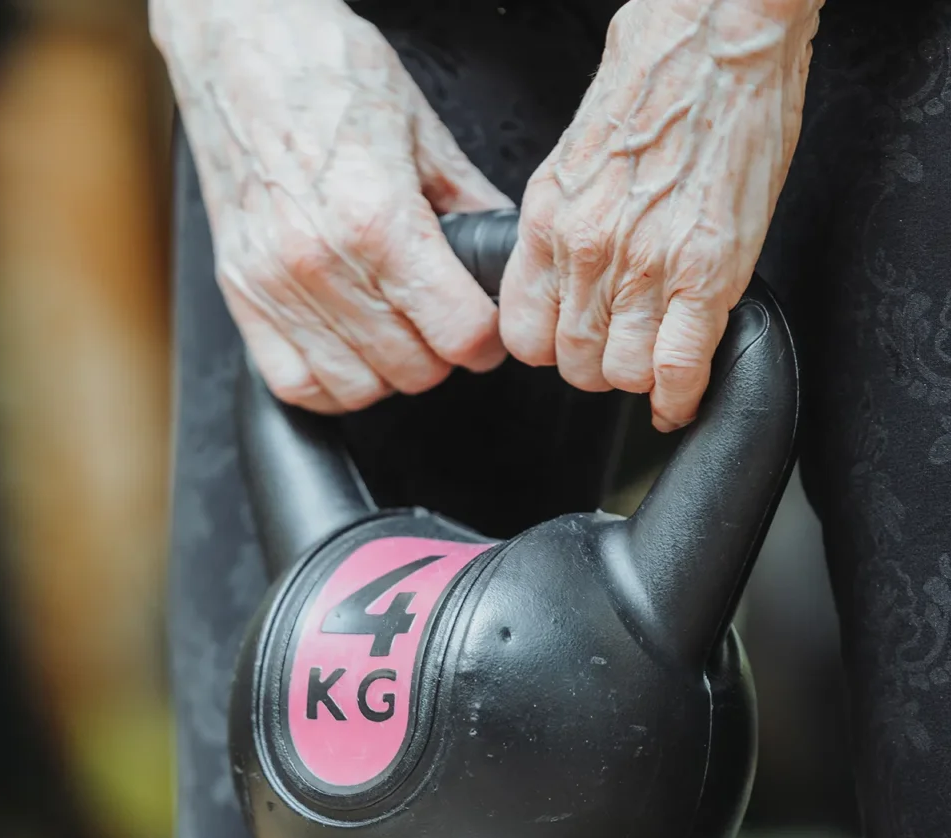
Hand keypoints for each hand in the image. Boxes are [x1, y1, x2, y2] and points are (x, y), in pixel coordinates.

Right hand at [152, 0, 511, 411]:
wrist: (241, 47)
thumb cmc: (324, 74)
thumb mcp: (421, 131)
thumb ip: (467, 204)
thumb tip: (500, 254)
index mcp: (377, 219)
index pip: (457, 332)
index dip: (487, 338)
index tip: (486, 329)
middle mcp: (320, 262)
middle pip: (412, 368)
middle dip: (441, 353)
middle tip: (443, 324)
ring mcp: (274, 284)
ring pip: (356, 386)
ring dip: (388, 372)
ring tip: (397, 336)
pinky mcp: (240, 292)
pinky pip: (293, 383)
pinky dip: (329, 384)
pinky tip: (349, 354)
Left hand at [499, 0, 819, 430]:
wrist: (711, 40)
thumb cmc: (650, 85)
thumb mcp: (572, 160)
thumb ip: (562, 223)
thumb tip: (559, 265)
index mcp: (547, 222)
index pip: (521, 333)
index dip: (546, 349)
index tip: (567, 343)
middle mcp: (586, 250)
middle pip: (571, 362)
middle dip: (594, 366)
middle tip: (617, 349)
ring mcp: (645, 267)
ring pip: (621, 373)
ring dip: (637, 378)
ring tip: (652, 360)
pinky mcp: (708, 273)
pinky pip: (678, 366)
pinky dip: (680, 395)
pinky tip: (678, 401)